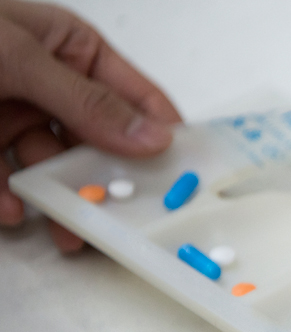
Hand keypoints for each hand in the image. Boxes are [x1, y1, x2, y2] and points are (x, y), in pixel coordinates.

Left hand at [0, 1, 180, 251]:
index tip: (185, 176)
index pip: (136, 96)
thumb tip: (154, 136)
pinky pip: (7, 181)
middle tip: (126, 219)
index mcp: (69, 49)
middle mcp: (48, 85)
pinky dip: (8, 200)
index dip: (162, 134)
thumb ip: (87, 99)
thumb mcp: (18, 57)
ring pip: (55, 170)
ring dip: (62, 204)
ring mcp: (12, 116)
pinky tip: (6, 211)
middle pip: (99, 142)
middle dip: (108, 182)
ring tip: (70, 235)